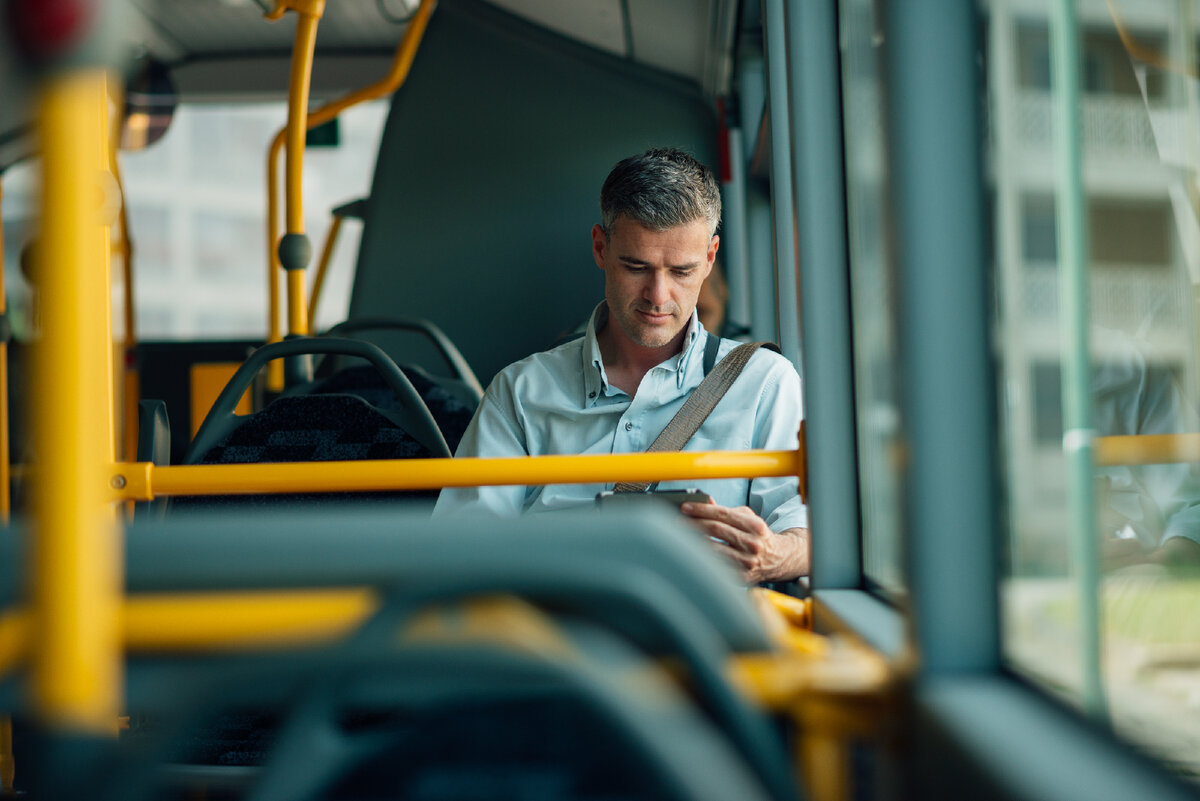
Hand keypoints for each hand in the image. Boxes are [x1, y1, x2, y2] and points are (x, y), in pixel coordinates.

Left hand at [680, 502, 808, 582]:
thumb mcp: (748, 519)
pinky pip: (716, 565)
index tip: (685, 507)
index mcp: (755, 526)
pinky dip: (702, 558)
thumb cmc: (759, 536)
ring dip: (693, 541)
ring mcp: (747, 562)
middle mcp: (753, 544)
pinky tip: (691, 552)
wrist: (778, 559)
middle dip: (693, 523)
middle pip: (716, 529)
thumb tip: (706, 503)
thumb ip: (727, 511)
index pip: (723, 514)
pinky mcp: (742, 577)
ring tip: (680, 536)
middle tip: (677, 521)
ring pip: (713, 549)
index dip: (701, 510)